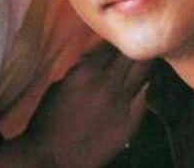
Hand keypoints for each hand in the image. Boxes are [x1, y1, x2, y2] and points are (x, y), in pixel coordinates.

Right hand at [27, 43, 149, 167]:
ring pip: (143, 73)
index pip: (111, 44)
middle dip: (134, 49)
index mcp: (87, 71)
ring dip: (142, 65)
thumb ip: (79, 69)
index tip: (118, 38)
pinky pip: (143, 99)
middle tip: (138, 44)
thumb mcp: (60, 84)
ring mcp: (121, 104)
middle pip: (132, 55)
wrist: (51, 157)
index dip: (116, 40)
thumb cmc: (48, 120)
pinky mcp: (129, 123)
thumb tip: (92, 59)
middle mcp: (108, 83)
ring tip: (145, 60)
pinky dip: (143, 90)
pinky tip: (142, 87)